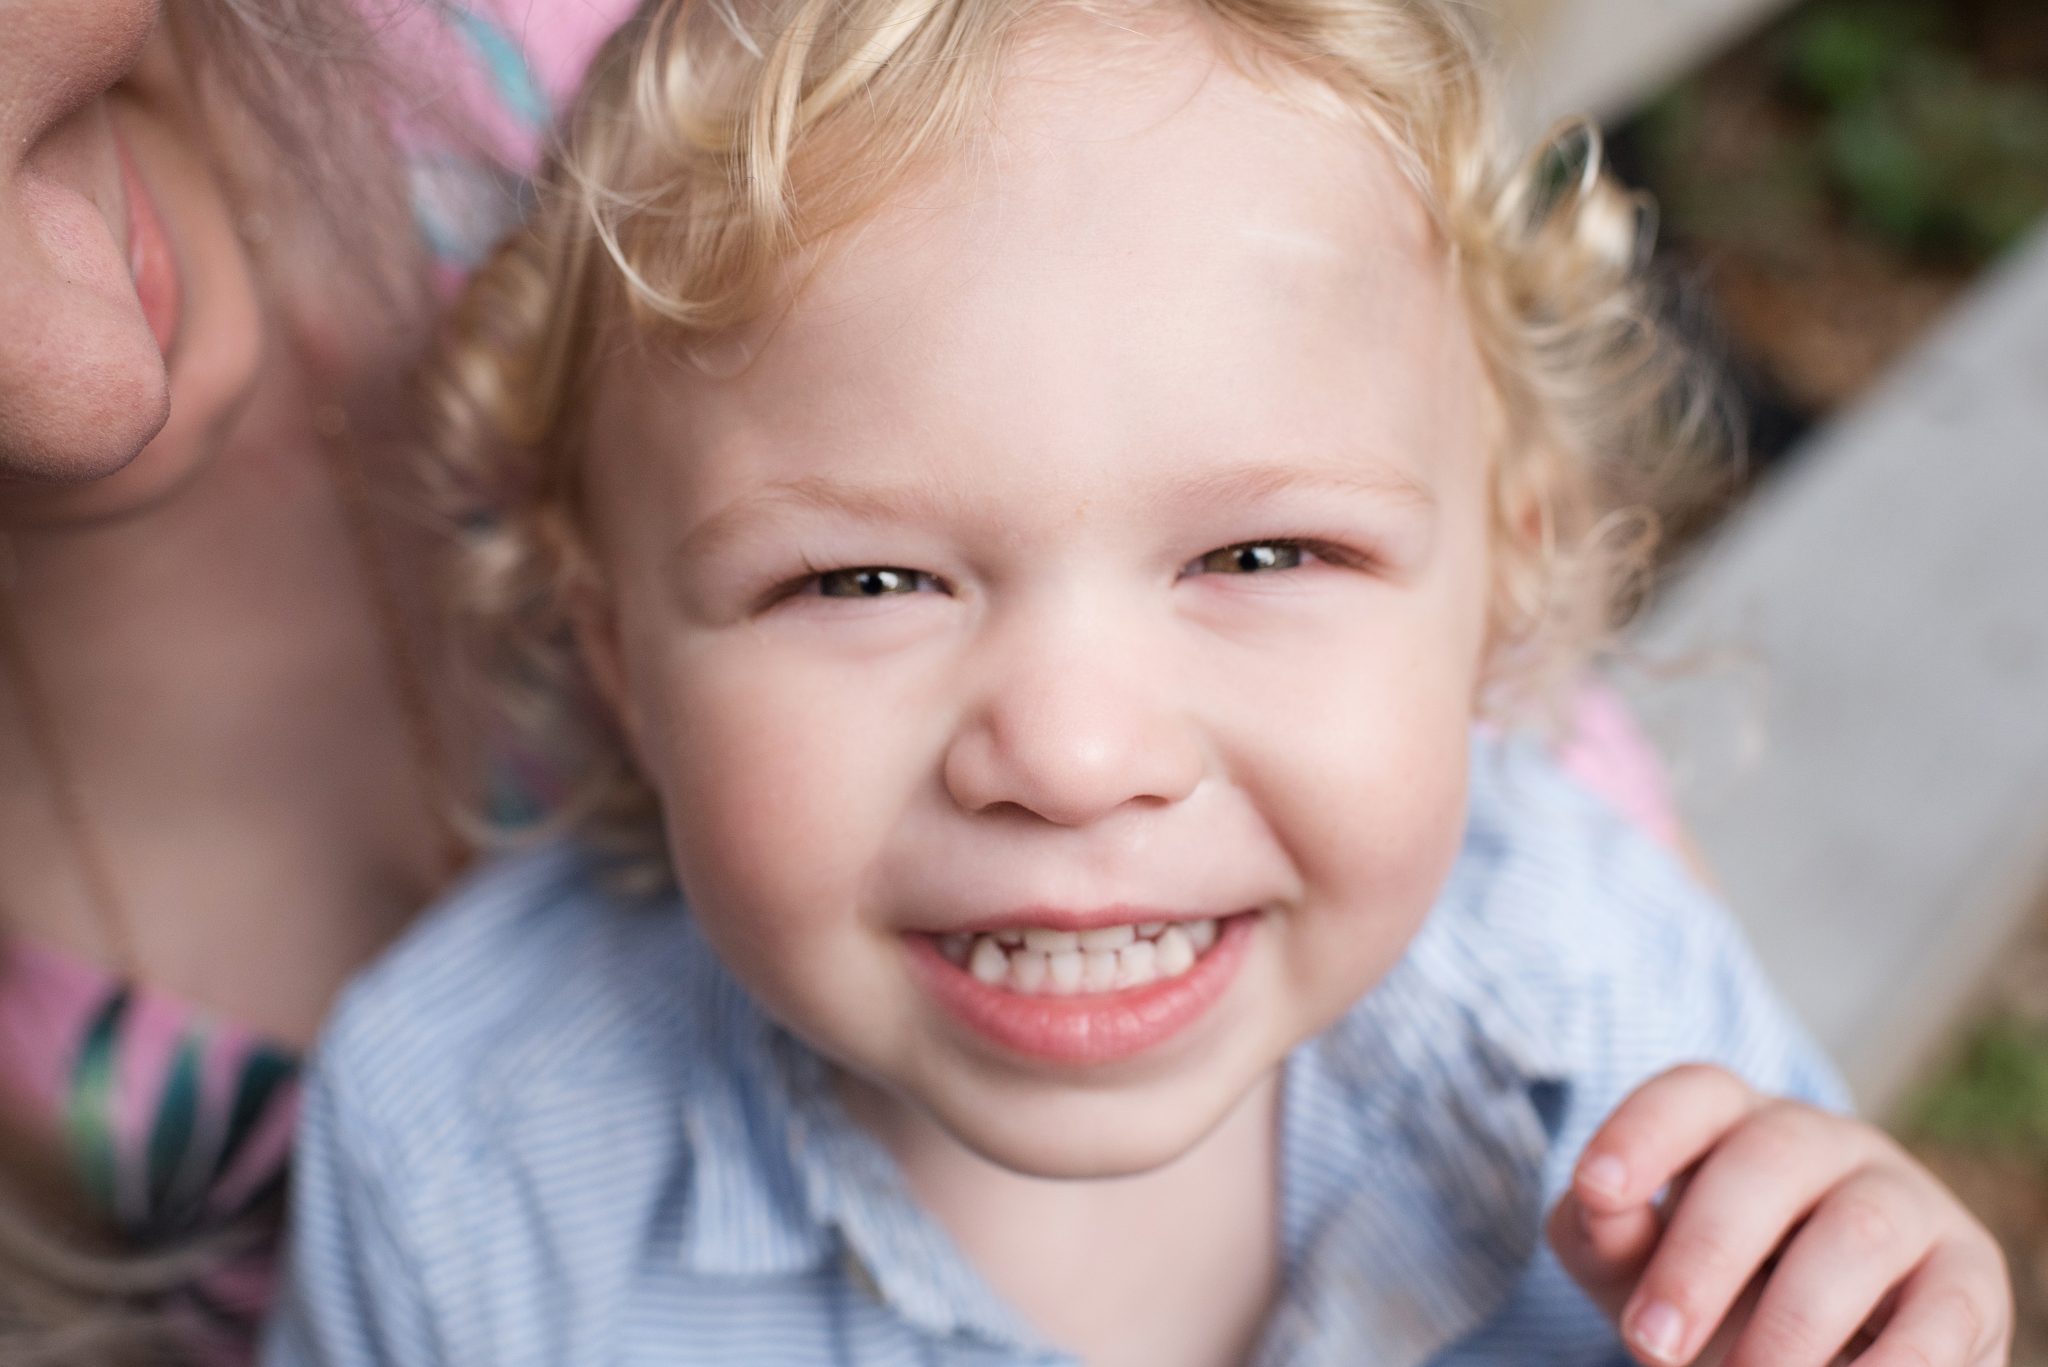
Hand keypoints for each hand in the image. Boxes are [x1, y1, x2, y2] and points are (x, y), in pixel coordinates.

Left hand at [1549, 1064, 2011, 1365]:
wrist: (1819, 1348)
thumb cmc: (1710, 1286)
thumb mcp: (1638, 1261)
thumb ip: (1606, 1230)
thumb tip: (1599, 1205)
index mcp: (1732, 1120)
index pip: (1691, 1094)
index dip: (1642, 1132)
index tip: (1594, 1189)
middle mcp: (1821, 1141)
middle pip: (1767, 1162)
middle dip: (1703, 1257)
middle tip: (1651, 1345)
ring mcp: (1902, 1199)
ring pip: (1857, 1232)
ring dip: (1793, 1320)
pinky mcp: (1968, 1274)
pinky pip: (1944, 1310)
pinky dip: (1893, 1362)